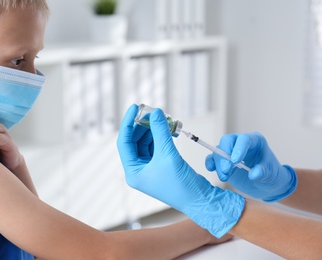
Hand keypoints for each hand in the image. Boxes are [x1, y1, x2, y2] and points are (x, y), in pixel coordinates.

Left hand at [117, 104, 244, 237]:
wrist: (199, 199)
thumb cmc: (180, 184)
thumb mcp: (167, 154)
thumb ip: (160, 131)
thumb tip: (155, 113)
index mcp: (133, 172)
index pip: (124, 142)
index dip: (128, 123)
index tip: (135, 107)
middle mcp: (138, 170)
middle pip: (135, 141)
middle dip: (144, 125)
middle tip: (152, 111)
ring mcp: (149, 168)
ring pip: (147, 142)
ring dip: (154, 130)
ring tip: (163, 119)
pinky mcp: (161, 166)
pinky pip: (157, 146)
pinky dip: (162, 137)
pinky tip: (169, 129)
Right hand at [205, 132, 296, 201]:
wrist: (266, 185)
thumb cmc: (272, 175)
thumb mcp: (271, 174)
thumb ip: (263, 172)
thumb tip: (253, 174)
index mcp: (255, 141)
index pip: (244, 139)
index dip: (238, 148)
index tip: (235, 161)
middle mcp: (240, 143)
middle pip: (227, 141)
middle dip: (224, 156)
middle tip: (226, 171)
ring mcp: (230, 151)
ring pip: (218, 151)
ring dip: (219, 164)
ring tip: (224, 177)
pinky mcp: (223, 161)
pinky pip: (213, 158)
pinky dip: (211, 163)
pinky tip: (211, 169)